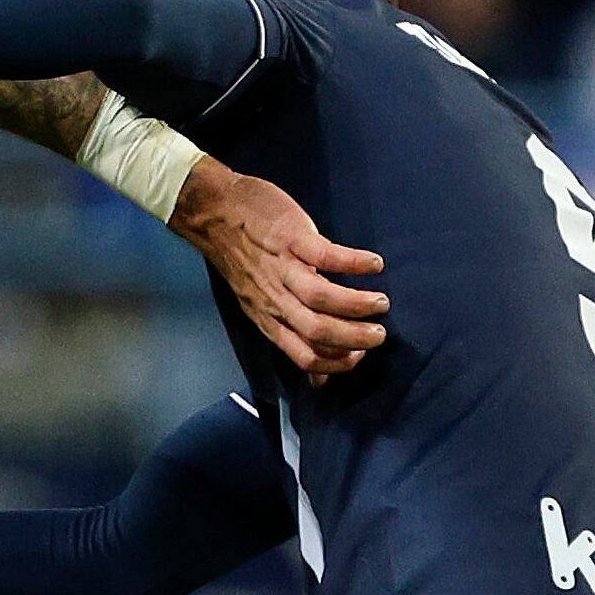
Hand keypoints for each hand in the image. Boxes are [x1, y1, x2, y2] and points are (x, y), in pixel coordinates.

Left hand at [168, 156, 386, 377]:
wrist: (214, 214)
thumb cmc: (243, 259)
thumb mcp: (258, 306)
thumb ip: (291, 339)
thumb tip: (319, 380)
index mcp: (269, 318)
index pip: (303, 354)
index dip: (336, 363)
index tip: (360, 356)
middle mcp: (274, 298)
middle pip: (316, 331)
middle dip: (354, 338)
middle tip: (379, 334)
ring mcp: (282, 267)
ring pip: (320, 297)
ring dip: (356, 304)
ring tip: (381, 303)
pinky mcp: (291, 237)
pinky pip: (326, 255)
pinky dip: (354, 263)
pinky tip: (375, 265)